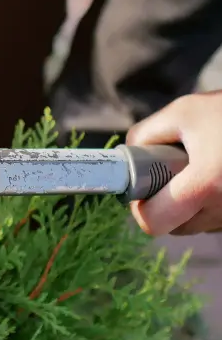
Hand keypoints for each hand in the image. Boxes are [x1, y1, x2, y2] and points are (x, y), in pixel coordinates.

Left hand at [127, 91, 221, 235]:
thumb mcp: (184, 112)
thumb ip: (146, 134)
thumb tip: (128, 157)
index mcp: (204, 185)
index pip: (153, 223)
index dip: (139, 208)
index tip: (141, 188)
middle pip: (173, 227)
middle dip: (164, 205)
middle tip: (169, 175)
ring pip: (197, 224)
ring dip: (189, 204)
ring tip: (201, 169)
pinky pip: (218, 218)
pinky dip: (211, 202)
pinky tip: (217, 175)